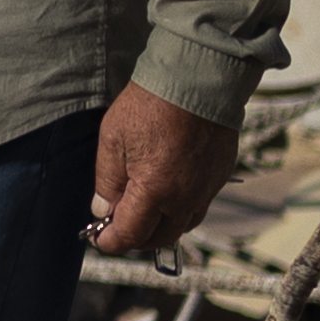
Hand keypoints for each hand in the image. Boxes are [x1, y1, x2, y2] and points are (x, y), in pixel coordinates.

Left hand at [83, 84, 235, 263]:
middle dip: (136, 239)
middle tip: (118, 227)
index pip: (130, 234)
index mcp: (154, 192)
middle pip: (160, 237)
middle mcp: (185, 198)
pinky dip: (181, 208)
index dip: (111, 242)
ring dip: (161, 227)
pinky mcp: (220, 175)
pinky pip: (200, 204)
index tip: (99, 239)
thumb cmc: (151, 104)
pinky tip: (168, 193)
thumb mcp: (113, 139)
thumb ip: (107, 181)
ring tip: (143, 214)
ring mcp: (206, 188)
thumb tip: (104, 210)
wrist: (198, 78)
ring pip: (183, 225)